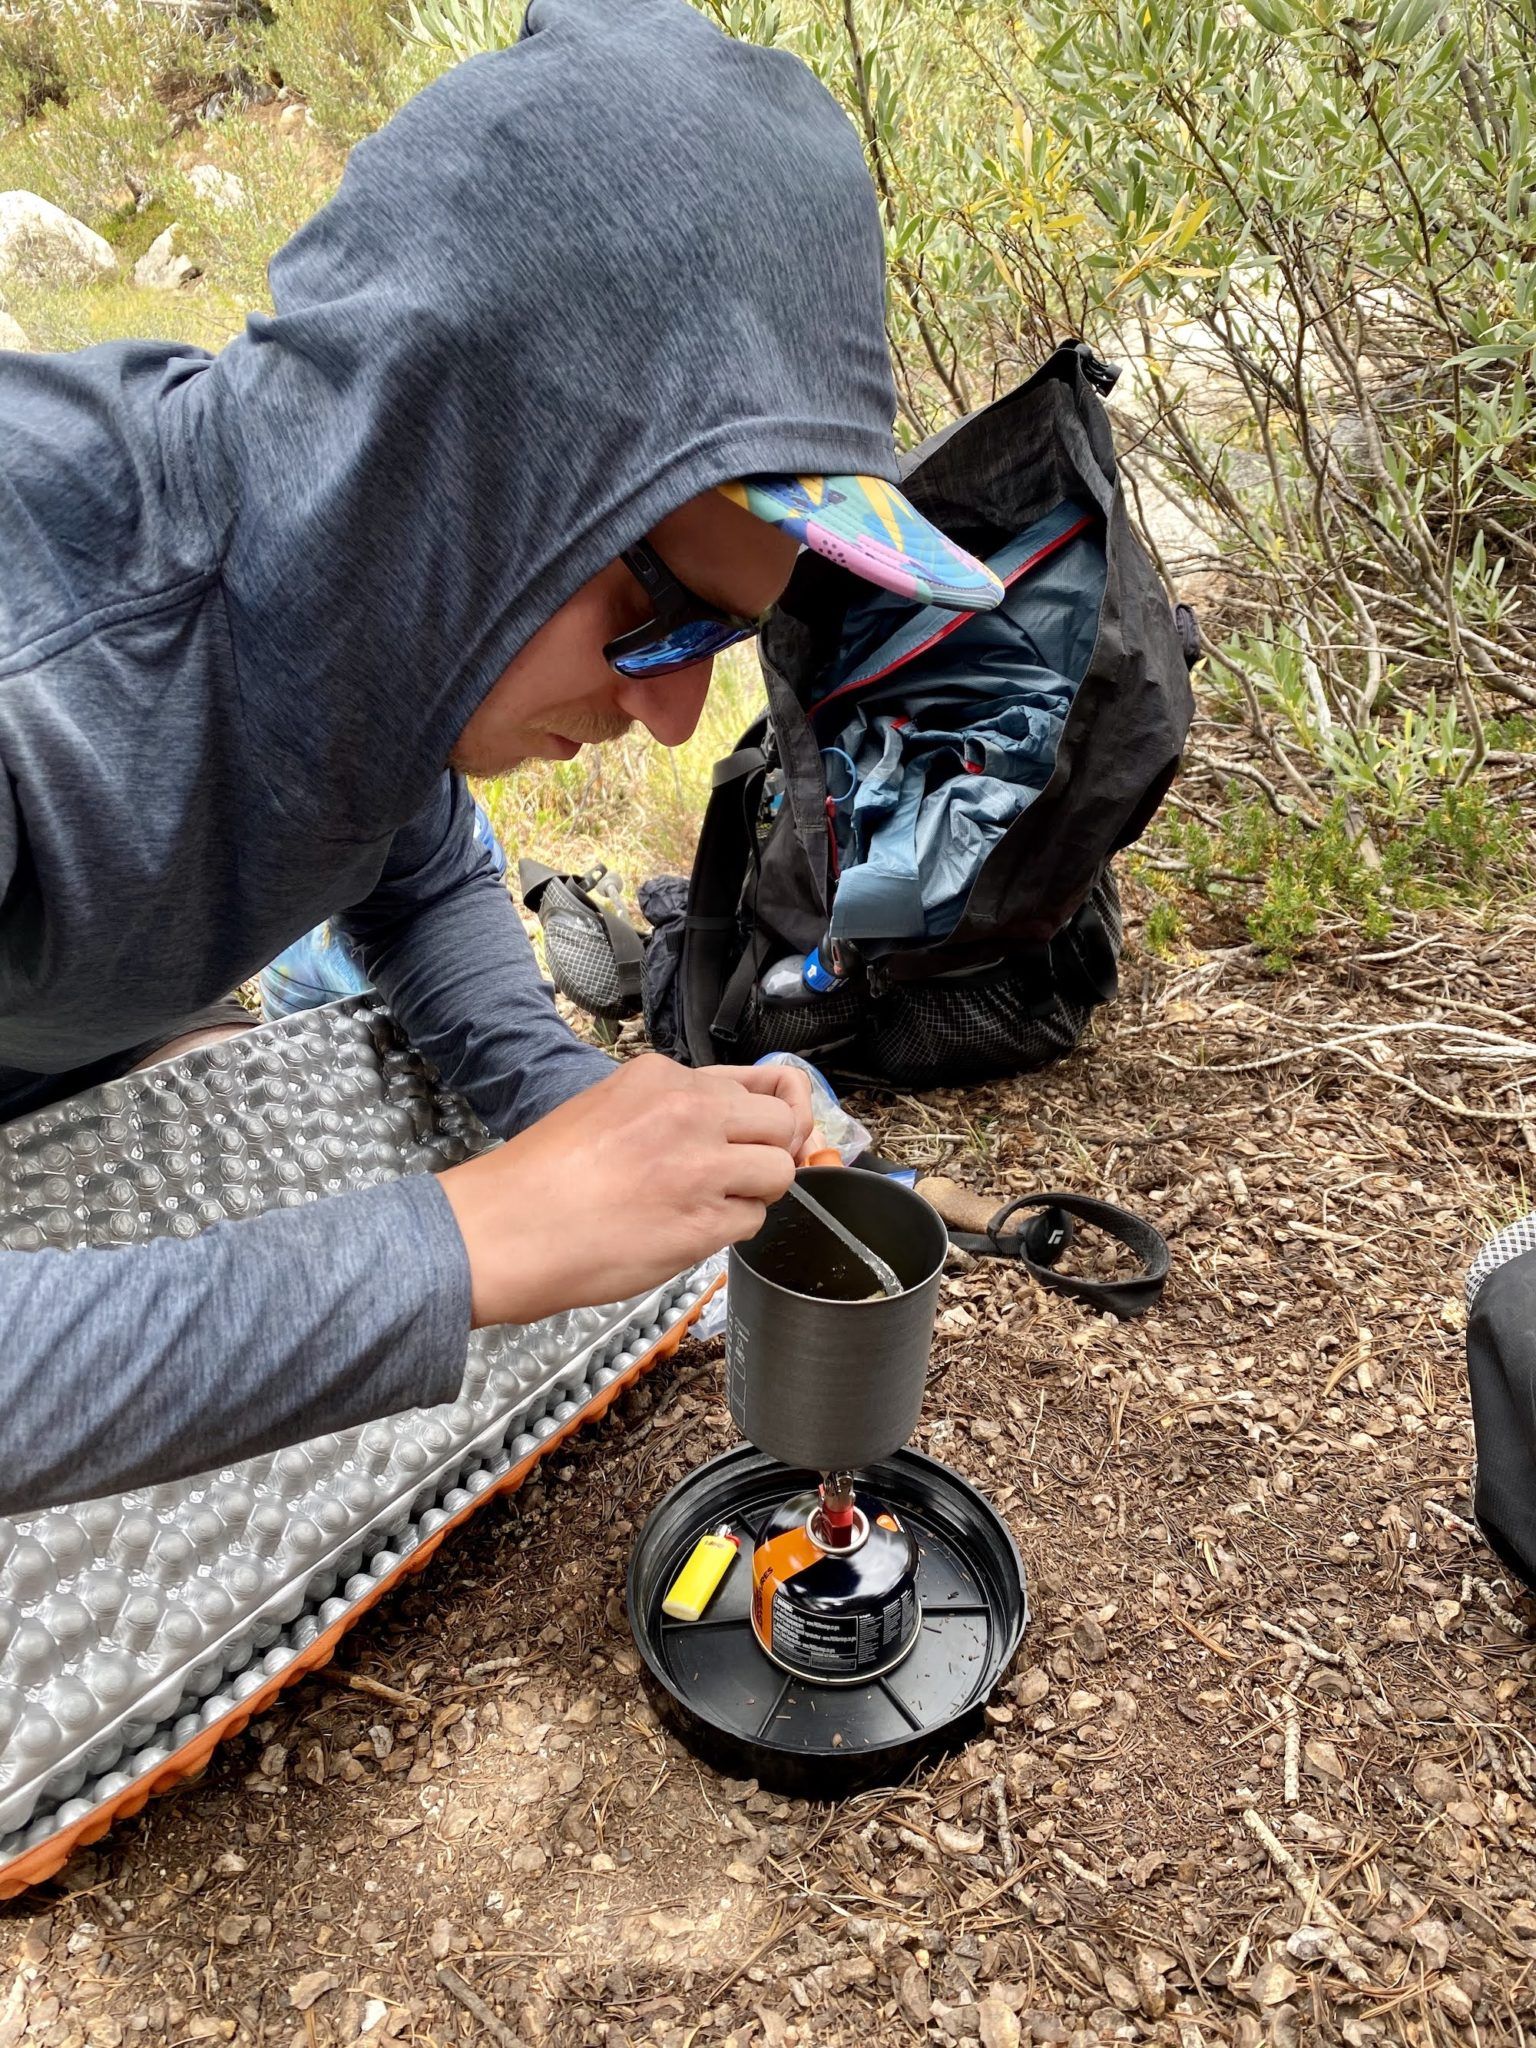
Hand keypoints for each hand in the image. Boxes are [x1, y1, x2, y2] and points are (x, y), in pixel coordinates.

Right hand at [436, 1053, 807, 1327]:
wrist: (505, 1229)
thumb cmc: (539, 1178)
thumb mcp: (606, 1106)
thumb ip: (667, 1106)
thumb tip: (724, 1122)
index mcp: (662, 1077)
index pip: (757, 1080)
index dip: (773, 1110)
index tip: (772, 1128)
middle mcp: (690, 1112)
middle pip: (782, 1122)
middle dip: (773, 1149)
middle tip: (747, 1173)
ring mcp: (701, 1167)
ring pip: (779, 1172)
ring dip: (755, 1193)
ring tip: (709, 1205)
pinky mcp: (703, 1222)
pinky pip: (753, 1220)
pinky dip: (731, 1230)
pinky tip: (688, 1230)